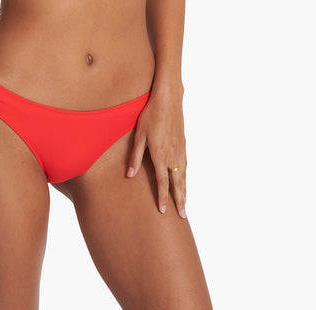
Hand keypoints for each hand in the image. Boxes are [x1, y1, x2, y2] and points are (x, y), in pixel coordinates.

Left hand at [126, 93, 186, 217]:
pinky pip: (185, 166)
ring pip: (184, 176)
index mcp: (161, 155)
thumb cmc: (150, 115)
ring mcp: (180, 150)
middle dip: (179, 200)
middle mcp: (173, 155)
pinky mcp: (183, 143)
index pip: (163, 183)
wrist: (168, 99)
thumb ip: (135, 156)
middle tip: (183, 216)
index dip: (163, 198)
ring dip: (185, 190)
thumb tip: (129, 175)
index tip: (163, 211)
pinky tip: (185, 180)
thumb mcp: (139, 135)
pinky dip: (186, 177)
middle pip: (177, 183)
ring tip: (185, 203)